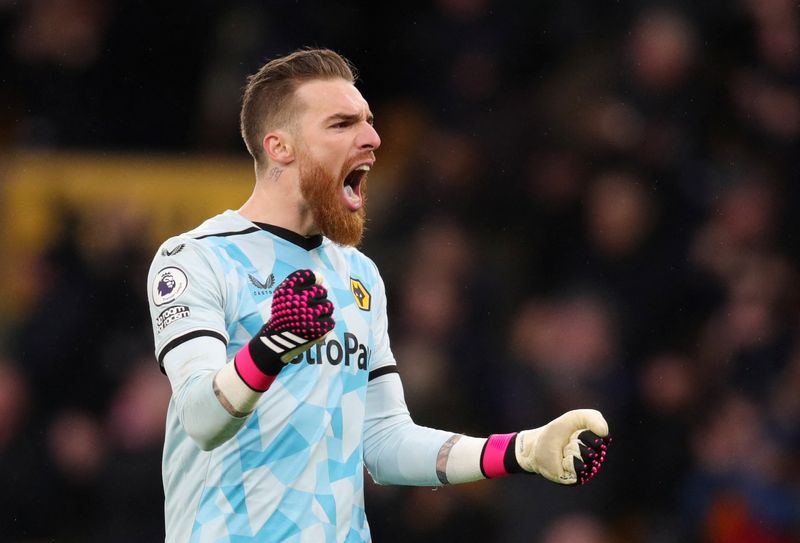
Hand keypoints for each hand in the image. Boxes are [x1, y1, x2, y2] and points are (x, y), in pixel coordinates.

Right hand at [235, 270, 333, 389]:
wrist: (276, 340)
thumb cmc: (283, 313)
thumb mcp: (283, 294)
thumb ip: (300, 281)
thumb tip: (321, 277)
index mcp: (289, 290)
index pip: (310, 276)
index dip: (312, 282)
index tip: (306, 291)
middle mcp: (299, 300)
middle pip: (322, 291)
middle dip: (318, 298)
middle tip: (309, 307)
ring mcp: (308, 315)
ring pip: (328, 306)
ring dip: (323, 311)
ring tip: (313, 317)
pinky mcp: (316, 329)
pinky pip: (330, 321)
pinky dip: (324, 325)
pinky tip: (314, 327)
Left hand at [516, 409, 609, 484]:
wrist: (537, 446)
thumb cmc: (556, 432)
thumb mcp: (574, 417)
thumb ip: (593, 418)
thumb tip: (604, 434)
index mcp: (598, 443)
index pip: (602, 437)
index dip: (585, 432)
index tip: (574, 432)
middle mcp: (596, 457)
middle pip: (595, 447)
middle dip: (578, 440)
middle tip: (568, 442)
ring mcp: (588, 469)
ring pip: (587, 457)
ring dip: (572, 450)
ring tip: (565, 451)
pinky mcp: (578, 479)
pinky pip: (579, 468)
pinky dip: (568, 461)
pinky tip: (563, 461)